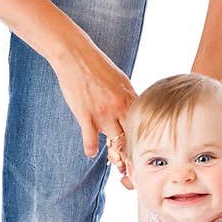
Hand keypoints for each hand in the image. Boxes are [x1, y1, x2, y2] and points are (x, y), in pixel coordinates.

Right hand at [52, 27, 136, 159]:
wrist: (75, 55)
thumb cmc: (97, 66)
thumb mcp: (121, 80)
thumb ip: (128, 98)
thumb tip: (135, 110)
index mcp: (131, 97)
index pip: (144, 125)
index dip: (146, 140)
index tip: (146, 152)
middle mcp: (120, 107)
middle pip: (132, 137)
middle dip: (134, 153)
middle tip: (133, 165)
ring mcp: (103, 112)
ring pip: (115, 142)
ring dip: (114, 153)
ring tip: (115, 161)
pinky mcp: (85, 115)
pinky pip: (91, 142)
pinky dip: (91, 150)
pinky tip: (91, 152)